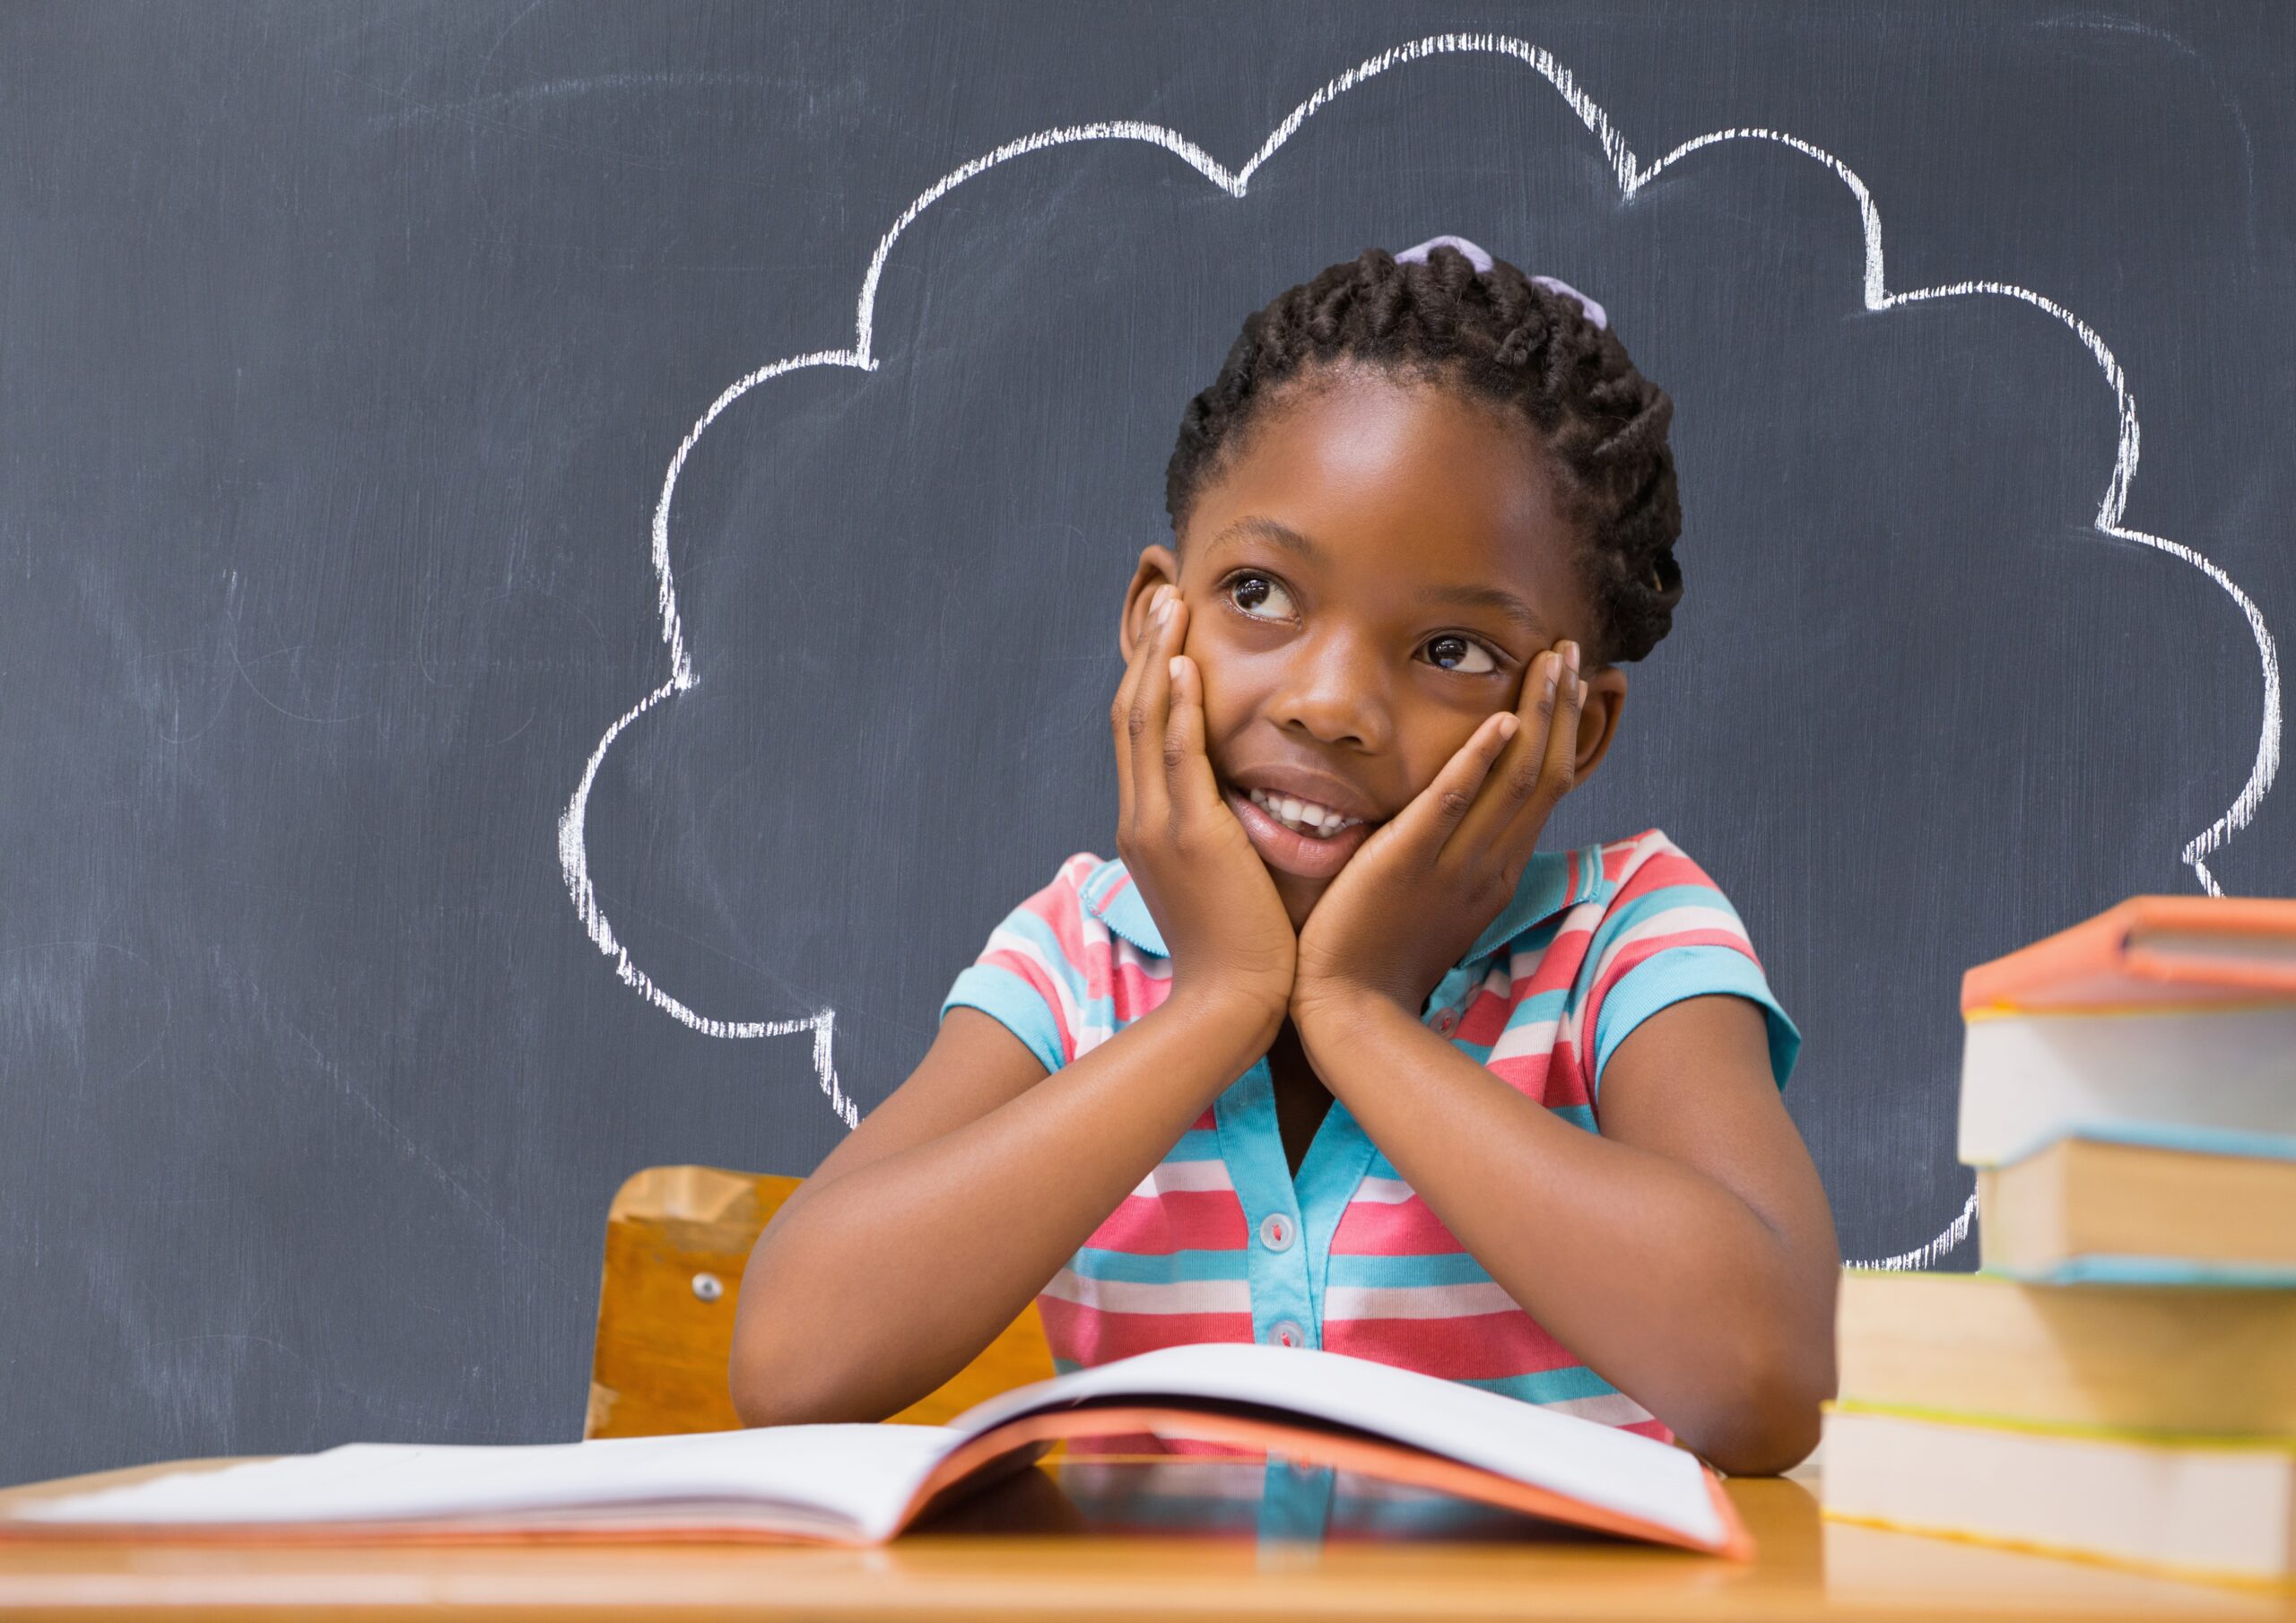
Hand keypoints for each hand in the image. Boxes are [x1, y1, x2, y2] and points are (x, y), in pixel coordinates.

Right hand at [1111, 585, 1295, 1027]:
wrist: (1232, 1004)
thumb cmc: (1242, 951)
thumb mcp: (1219, 880)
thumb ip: (1221, 834)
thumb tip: (1243, 803)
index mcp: (1145, 828)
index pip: (1137, 734)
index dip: (1147, 676)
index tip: (1166, 632)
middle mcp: (1139, 819)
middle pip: (1129, 713)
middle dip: (1146, 649)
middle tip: (1165, 594)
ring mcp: (1158, 826)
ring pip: (1144, 721)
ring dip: (1157, 657)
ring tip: (1174, 604)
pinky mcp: (1190, 836)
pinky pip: (1176, 755)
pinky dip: (1176, 706)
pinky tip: (1184, 664)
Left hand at [1292, 639, 1588, 1030]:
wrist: (1348, 1014)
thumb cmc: (1378, 961)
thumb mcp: (1435, 904)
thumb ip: (1451, 858)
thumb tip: (1457, 819)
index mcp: (1496, 873)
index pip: (1544, 790)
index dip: (1564, 734)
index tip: (1573, 686)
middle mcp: (1488, 866)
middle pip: (1543, 774)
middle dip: (1562, 708)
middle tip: (1572, 650)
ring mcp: (1452, 866)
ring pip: (1514, 780)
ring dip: (1537, 715)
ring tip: (1551, 661)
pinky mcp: (1406, 864)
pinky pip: (1449, 805)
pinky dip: (1477, 761)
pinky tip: (1498, 720)